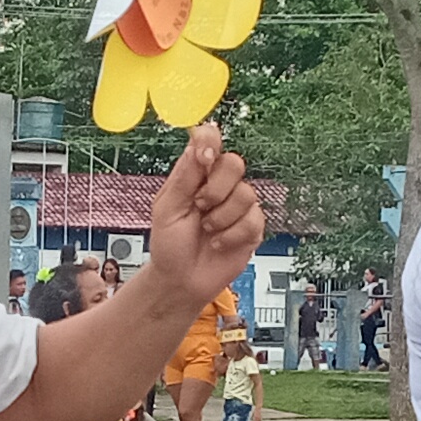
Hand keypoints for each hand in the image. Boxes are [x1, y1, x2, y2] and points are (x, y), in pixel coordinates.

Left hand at [145, 124, 266, 293]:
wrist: (181, 280)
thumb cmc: (170, 244)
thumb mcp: (167, 208)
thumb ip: (185, 176)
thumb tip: (199, 145)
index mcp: (196, 173)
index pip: (210, 140)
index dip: (211, 141)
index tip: (205, 157)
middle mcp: (220, 185)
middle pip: (235, 163)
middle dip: (216, 188)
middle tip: (200, 206)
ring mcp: (237, 205)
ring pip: (246, 193)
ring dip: (221, 217)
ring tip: (207, 230)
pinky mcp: (251, 227)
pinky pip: (253, 220)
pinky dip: (231, 235)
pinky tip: (219, 243)